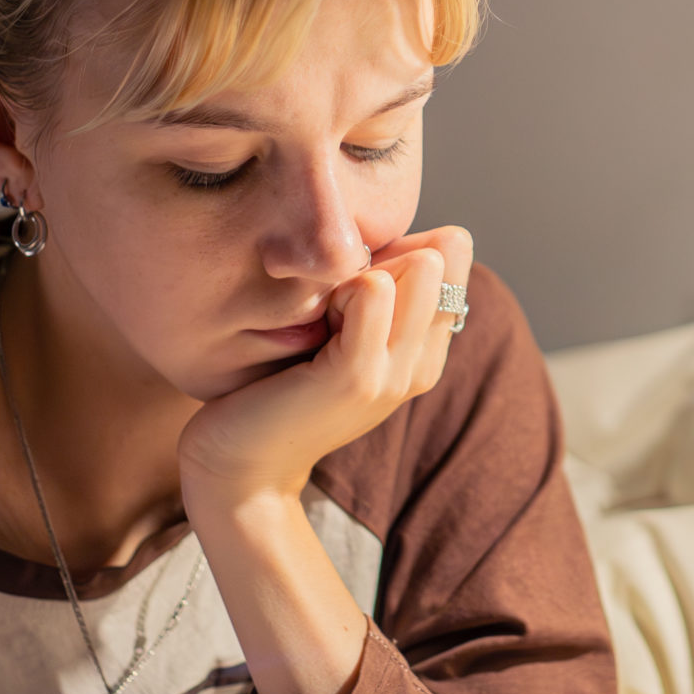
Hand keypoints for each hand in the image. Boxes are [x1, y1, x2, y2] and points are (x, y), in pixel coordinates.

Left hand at [178, 225, 474, 501]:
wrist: (242, 464)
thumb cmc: (279, 388)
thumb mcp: (340, 334)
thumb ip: (376, 292)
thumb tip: (394, 229)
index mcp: (424, 352)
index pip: (451, 257)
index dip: (401, 246)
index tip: (354, 281)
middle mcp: (422, 364)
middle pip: (441, 257)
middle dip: (386, 254)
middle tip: (333, 297)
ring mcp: (395, 373)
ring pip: (418, 267)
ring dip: (363, 269)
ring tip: (322, 311)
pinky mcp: (358, 376)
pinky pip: (374, 291)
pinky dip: (340, 288)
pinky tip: (312, 321)